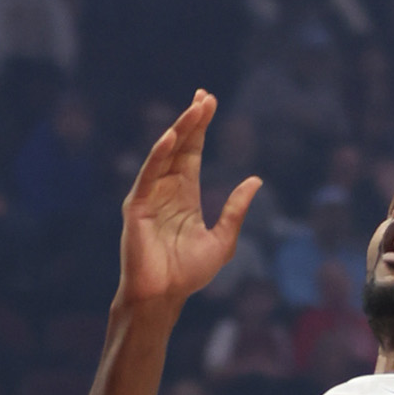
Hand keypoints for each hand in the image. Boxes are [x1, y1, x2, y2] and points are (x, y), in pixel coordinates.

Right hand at [117, 92, 260, 312]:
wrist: (162, 297)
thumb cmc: (188, 275)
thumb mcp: (223, 240)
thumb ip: (236, 210)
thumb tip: (256, 180)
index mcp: (186, 196)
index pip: (193, 152)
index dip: (201, 128)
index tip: (209, 102)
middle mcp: (167, 190)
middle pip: (180, 146)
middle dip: (192, 121)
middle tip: (205, 97)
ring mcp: (150, 196)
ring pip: (165, 154)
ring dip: (180, 130)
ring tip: (195, 108)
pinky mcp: (138, 206)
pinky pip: (148, 175)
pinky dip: (159, 155)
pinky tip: (172, 137)